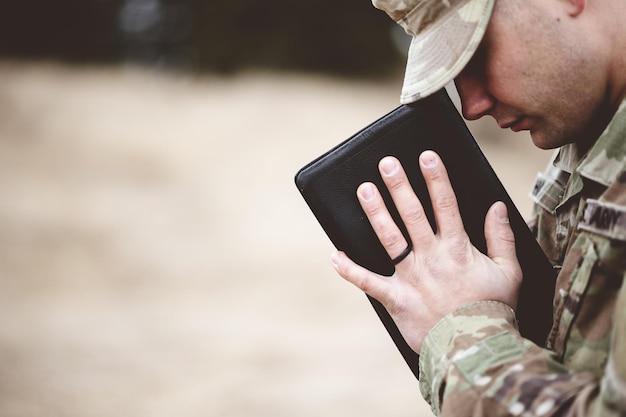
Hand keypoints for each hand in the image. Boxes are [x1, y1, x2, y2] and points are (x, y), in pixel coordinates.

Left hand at [331, 151, 521, 352]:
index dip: (436, 179)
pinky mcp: (396, 299)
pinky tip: (334, 256)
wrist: (474, 348)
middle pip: (412, 215)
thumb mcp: (510, 272)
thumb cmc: (493, 309)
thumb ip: (502, 237)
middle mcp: (432, 258)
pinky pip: (369, 283)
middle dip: (399, 186)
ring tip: (364, 190)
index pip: (446, 205)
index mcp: (458, 249)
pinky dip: (350, 271)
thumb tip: (497, 206)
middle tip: (386, 163)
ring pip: (389, 239)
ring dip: (375, 214)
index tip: (426, 156)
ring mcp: (411, 278)